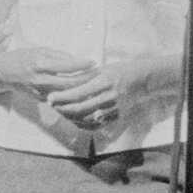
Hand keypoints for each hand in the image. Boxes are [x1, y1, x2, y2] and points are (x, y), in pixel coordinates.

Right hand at [0, 44, 97, 100]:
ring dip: (81, 90)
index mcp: (40, 64)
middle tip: (98, 74)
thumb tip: (79, 61)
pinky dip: (72, 97)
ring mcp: (40, 92)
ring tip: (94, 84)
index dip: (82, 65)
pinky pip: (60, 100)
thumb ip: (60, 56)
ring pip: (66, 94)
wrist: (2, 73)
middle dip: (86, 79)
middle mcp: (40, 80)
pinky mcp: (40, 100)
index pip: (66, 66)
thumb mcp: (40, 50)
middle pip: (69, 83)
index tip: (94, 62)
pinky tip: (83, 93)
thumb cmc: (22, 57)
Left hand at [45, 58, 175, 134]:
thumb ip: (86, 76)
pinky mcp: (115, 117)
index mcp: (104, 82)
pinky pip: (95, 124)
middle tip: (52, 105)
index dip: (62, 97)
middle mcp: (108, 97)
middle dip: (62, 108)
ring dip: (70, 117)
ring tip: (60, 111)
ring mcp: (112, 109)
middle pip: (80, 108)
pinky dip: (82, 123)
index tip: (50, 97)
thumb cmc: (121, 71)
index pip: (78, 92)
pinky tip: (74, 119)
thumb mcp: (103, 69)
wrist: (142, 81)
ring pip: (85, 118)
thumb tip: (65, 80)